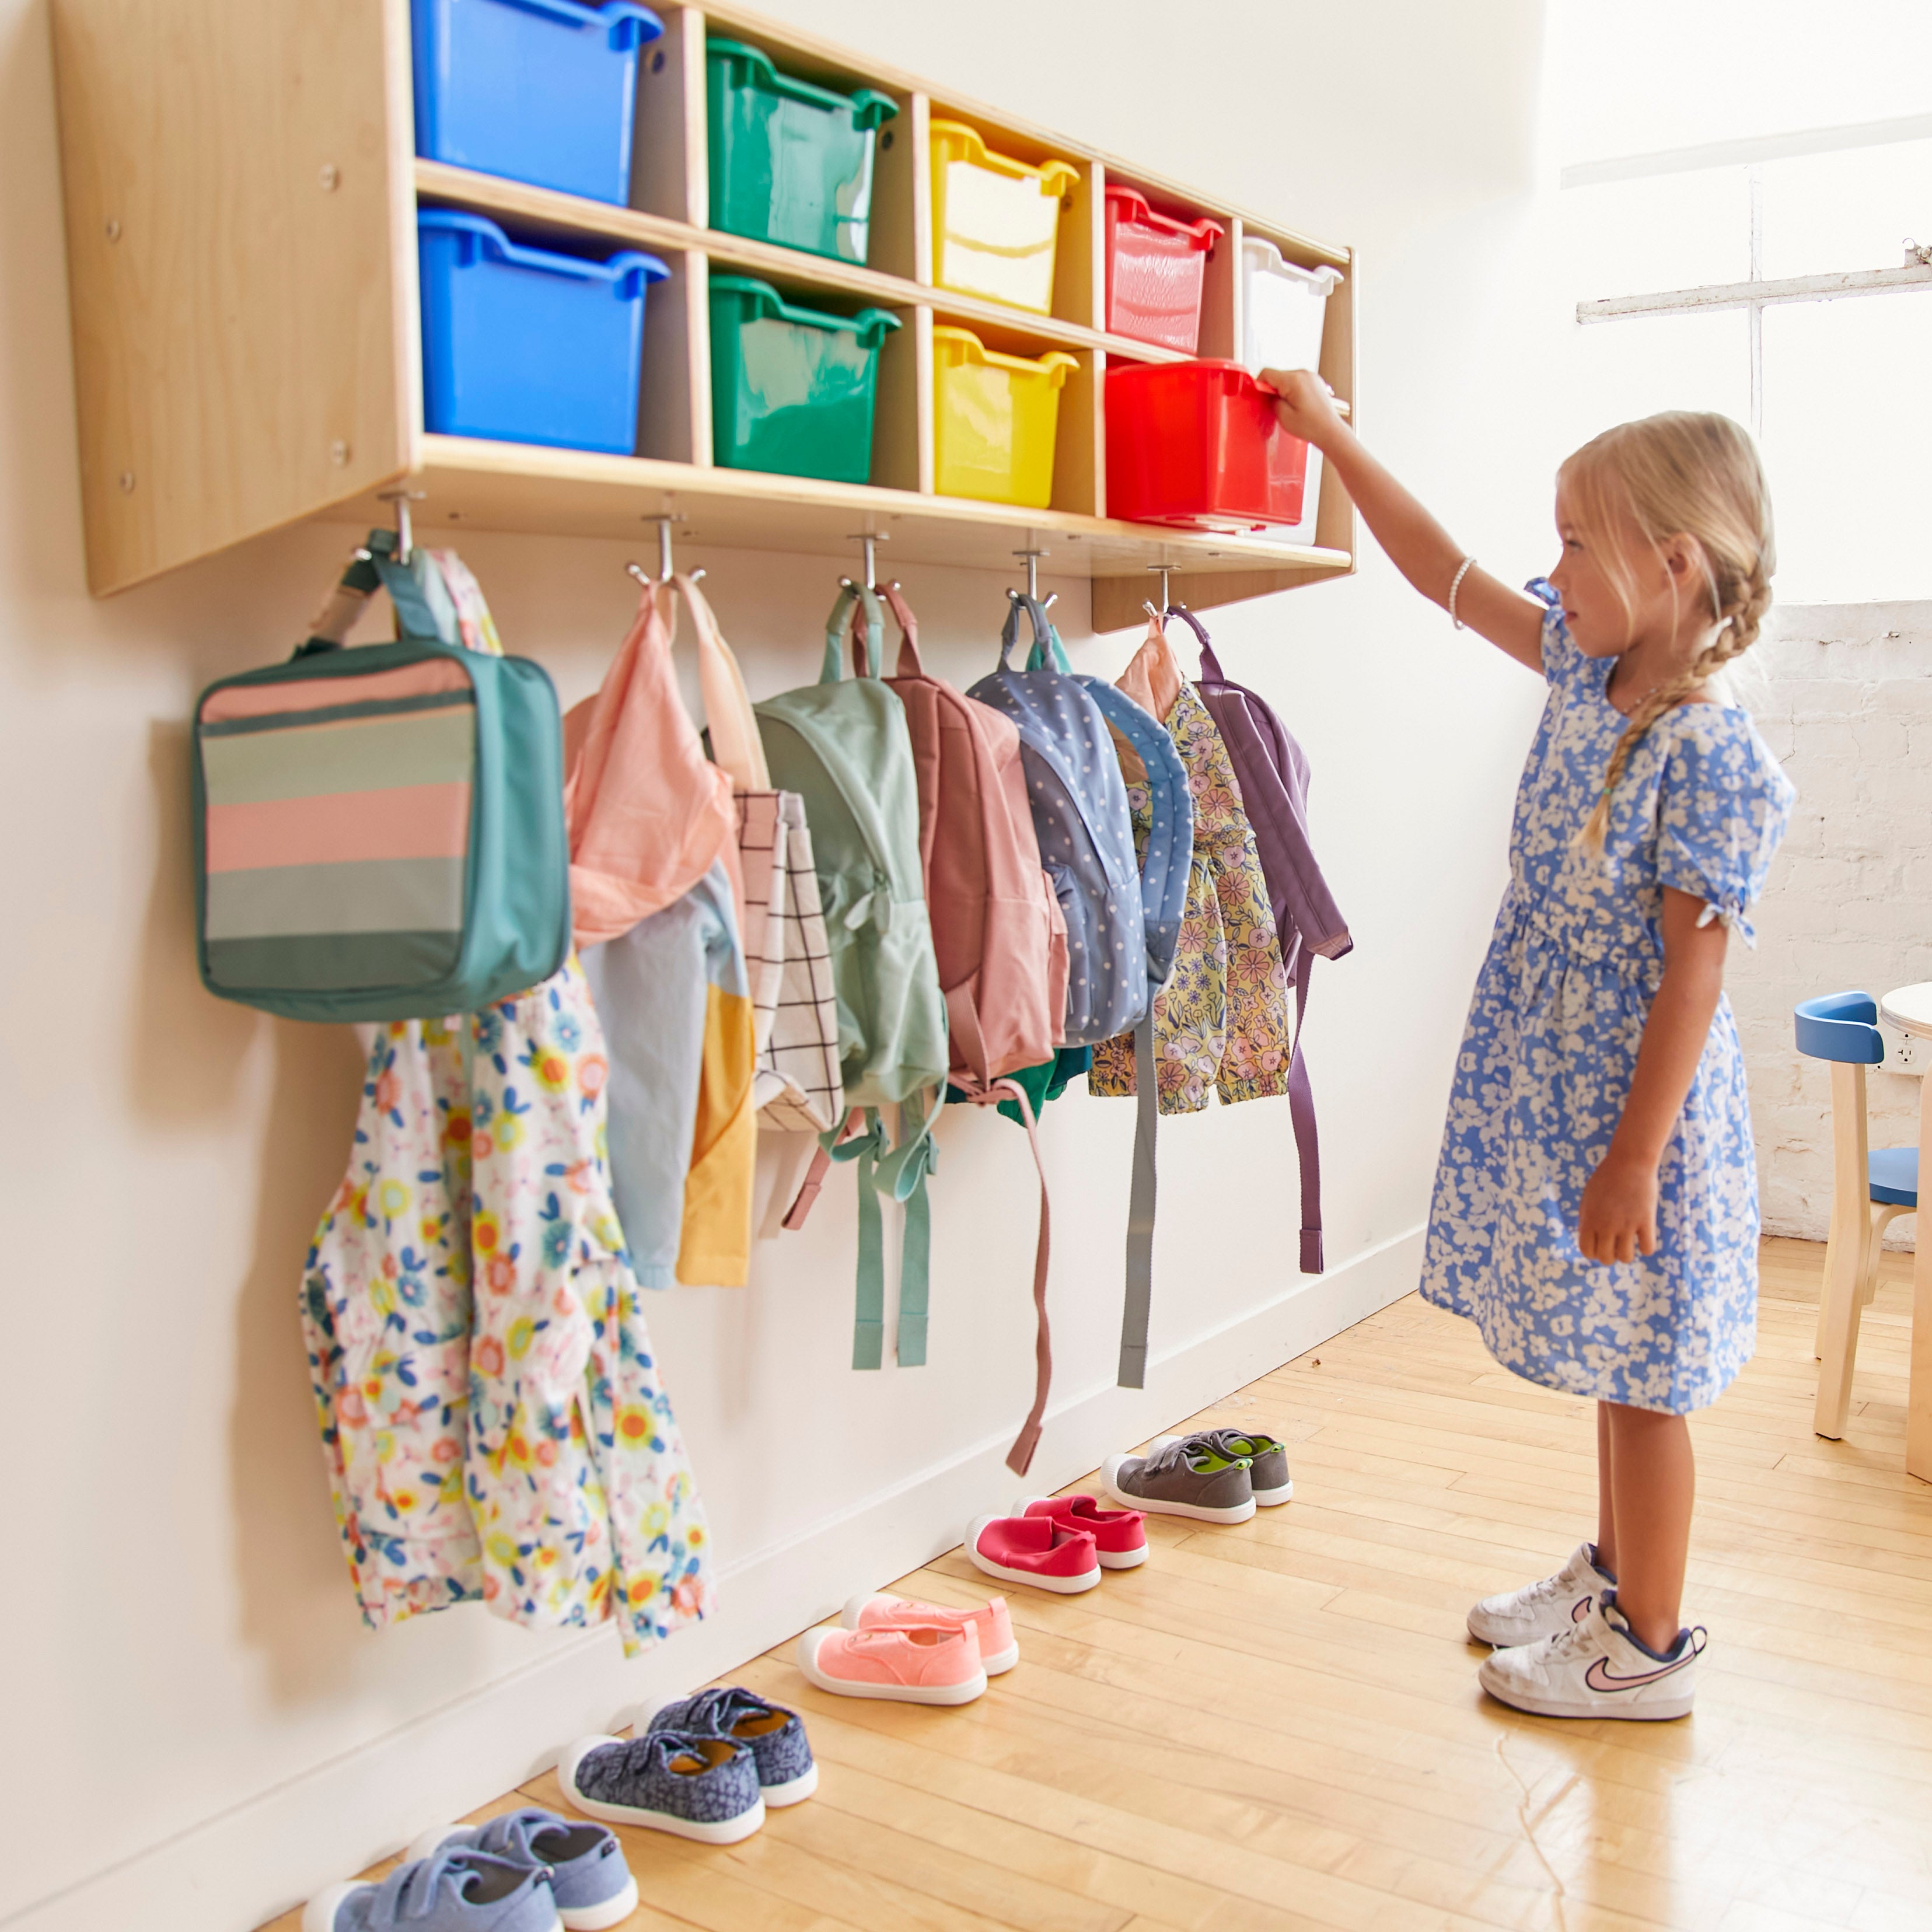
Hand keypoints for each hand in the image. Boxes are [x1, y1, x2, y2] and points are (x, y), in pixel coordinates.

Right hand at [1259, 367, 1344, 449]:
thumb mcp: (1283, 417)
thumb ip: (1272, 401)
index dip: (1259, 384)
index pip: (1267, 373)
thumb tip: (1268, 395)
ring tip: (1290, 407)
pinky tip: (1297, 404)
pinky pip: (1296, 382)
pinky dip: (1292, 391)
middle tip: (1277, 406)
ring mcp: (1311, 376)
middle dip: (1273, 389)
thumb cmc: (1312, 426)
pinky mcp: (1314, 381)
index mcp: (1294, 380)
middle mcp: (1303, 374)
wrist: (1331, 431)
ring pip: (1286, 378)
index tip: (1260, 395)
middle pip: (1277, 375)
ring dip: (1283, 391)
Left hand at [1577, 1149, 1659, 1264]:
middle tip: (1615, 1243)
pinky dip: (1646, 1247)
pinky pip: (1648, 1249)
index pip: (1587, 1251)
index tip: (1600, 1244)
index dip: (1593, 1252)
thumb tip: (1589, 1240)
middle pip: (1606, 1258)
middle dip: (1610, 1255)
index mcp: (1589, 1219)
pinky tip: (1644, 1236)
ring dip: (1627, 1253)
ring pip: (1626, 1258)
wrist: (1629, 1162)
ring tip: (1629, 1241)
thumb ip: (1586, 1219)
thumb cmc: (1607, 1178)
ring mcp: (1627, 1224)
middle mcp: (1606, 1225)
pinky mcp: (1646, 1220)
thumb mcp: (1588, 1197)